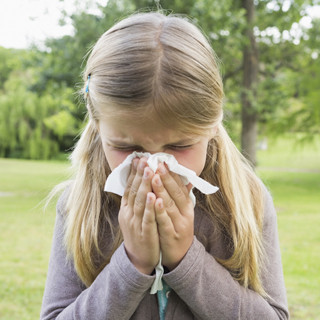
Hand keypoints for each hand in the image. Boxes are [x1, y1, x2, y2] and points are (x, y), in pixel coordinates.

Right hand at [119, 157, 159, 274]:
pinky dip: (150, 207)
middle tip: (144, 159)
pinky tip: (154, 196)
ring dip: (144, 186)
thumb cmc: (140, 232)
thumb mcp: (135, 215)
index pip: (129, 187)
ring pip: (140, 202)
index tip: (138, 159)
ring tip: (149, 171)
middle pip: (134, 191)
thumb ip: (139, 199)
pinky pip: (147, 219)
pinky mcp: (144, 233)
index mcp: (126, 208)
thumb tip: (144, 181)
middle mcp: (128, 214)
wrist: (139, 259)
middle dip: (139, 174)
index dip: (133, 173)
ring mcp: (135, 224)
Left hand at [152, 163, 193, 269]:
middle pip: (175, 193)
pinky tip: (156, 200)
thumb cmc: (177, 229)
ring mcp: (179, 225)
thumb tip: (186, 179)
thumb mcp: (182, 212)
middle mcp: (185, 214)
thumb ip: (182, 196)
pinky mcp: (171, 236)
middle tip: (157, 163)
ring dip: (162, 190)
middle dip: (166, 177)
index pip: (180, 187)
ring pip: (170, 205)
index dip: (172, 174)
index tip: (163, 161)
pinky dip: (161, 211)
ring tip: (154, 176)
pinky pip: (165, 221)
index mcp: (186, 207)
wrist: (180, 257)